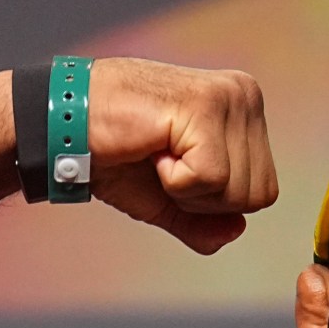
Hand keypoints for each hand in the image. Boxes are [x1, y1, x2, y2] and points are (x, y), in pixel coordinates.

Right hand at [82, 57, 278, 253]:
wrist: (65, 125)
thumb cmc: (116, 154)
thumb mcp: (169, 200)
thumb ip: (205, 222)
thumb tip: (236, 231)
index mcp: (245, 111)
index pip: (263, 192)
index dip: (215, 203)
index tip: (176, 168)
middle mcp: (244, 96)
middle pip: (257, 196)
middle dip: (205, 200)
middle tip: (164, 163)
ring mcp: (228, 97)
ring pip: (237, 190)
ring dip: (188, 189)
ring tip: (158, 153)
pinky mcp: (205, 105)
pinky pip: (211, 179)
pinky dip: (176, 181)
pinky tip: (154, 149)